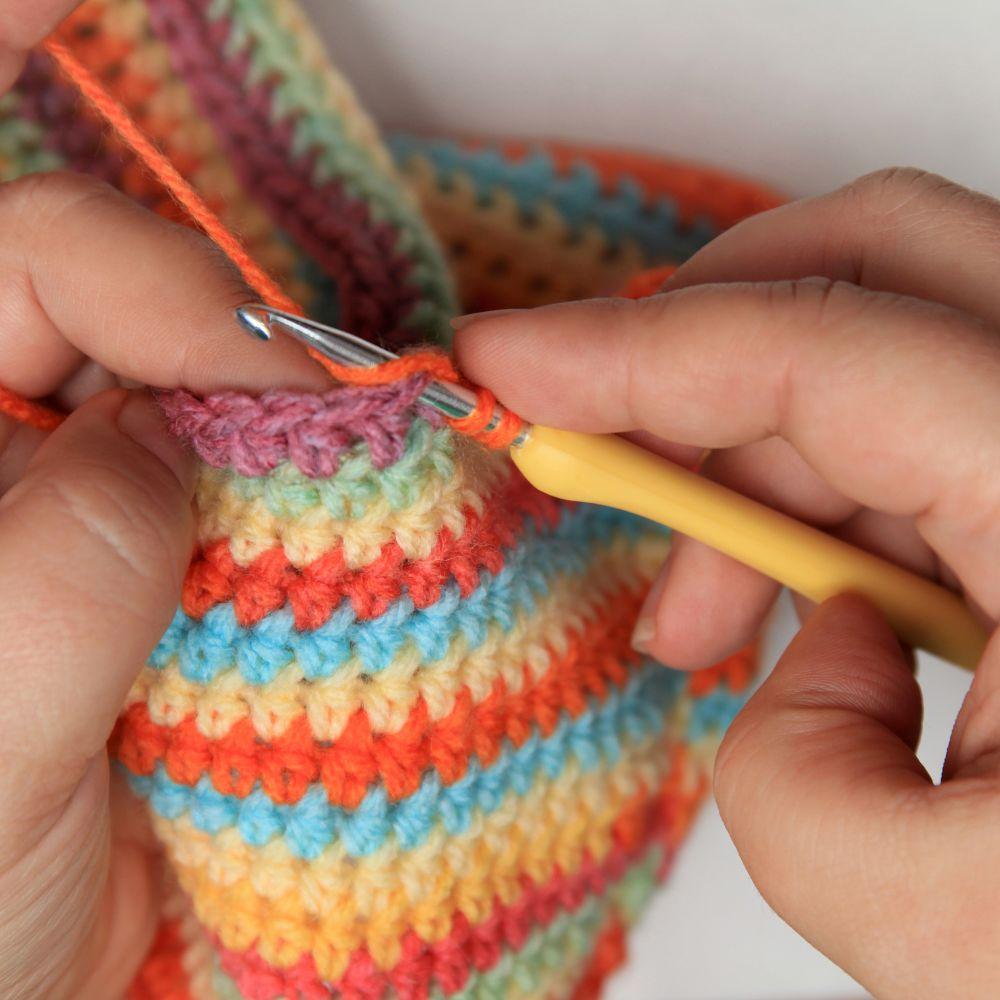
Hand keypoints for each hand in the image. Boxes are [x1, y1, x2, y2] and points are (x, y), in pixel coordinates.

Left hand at [0, 160, 326, 996]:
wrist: (16, 995)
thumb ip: (60, 574)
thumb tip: (164, 427)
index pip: (32, 264)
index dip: (161, 285)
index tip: (282, 377)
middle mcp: (16, 461)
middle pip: (146, 325)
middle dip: (257, 365)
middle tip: (358, 433)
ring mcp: (106, 521)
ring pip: (222, 420)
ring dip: (300, 453)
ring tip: (371, 511)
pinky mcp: (180, 583)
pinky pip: (264, 514)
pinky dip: (321, 526)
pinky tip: (358, 572)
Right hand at [455, 168, 999, 998]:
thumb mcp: (949, 931)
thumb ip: (799, 782)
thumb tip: (811, 647)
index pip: (825, 349)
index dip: (631, 346)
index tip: (503, 361)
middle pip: (878, 266)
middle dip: (698, 358)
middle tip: (603, 471)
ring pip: (896, 355)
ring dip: (760, 459)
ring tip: (701, 622)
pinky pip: (933, 431)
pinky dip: (833, 496)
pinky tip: (809, 611)